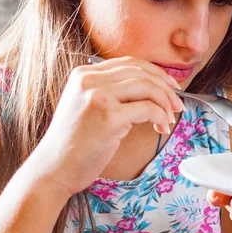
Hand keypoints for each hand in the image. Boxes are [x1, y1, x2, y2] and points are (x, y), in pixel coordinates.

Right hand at [29, 56, 184, 195]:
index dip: (155, 73)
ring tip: (169, 119)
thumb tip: (151, 87)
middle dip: (165, 87)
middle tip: (177, 104)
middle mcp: (89, 80)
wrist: (53, 169)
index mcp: (83, 74)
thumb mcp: (86, 106)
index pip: (129, 63)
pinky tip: (160, 128)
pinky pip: (147, 108)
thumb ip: (109, 91)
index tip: (171, 87)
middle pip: (141, 72)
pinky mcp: (108, 116)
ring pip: (147, 87)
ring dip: (165, 103)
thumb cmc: (74, 143)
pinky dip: (160, 117)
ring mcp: (98, 96)